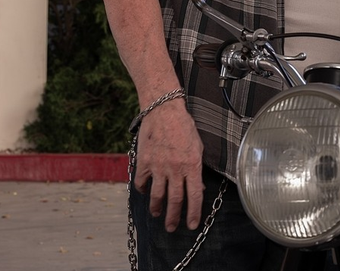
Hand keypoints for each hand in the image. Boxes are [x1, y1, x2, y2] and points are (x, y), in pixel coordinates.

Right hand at [132, 99, 204, 232]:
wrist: (163, 111)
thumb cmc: (184, 127)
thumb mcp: (197, 147)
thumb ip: (196, 168)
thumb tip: (198, 188)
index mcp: (192, 165)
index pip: (195, 195)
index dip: (194, 212)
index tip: (192, 224)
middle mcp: (175, 168)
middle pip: (175, 200)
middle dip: (174, 217)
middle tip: (172, 228)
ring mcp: (158, 166)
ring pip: (156, 195)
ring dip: (157, 208)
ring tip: (158, 214)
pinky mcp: (144, 162)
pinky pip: (141, 182)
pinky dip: (142, 190)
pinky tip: (144, 193)